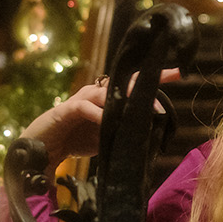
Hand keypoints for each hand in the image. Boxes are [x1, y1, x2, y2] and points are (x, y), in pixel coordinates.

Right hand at [20, 69, 180, 165]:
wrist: (43, 149)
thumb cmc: (75, 140)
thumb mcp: (106, 138)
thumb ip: (123, 131)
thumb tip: (150, 133)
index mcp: (106, 99)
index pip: (133, 85)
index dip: (154, 78)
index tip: (179, 73)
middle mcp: (96, 93)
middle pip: (125, 81)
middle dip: (148, 80)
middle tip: (172, 75)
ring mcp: (82, 99)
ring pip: (108, 93)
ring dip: (128, 99)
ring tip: (146, 105)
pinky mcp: (67, 109)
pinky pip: (86, 108)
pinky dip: (99, 115)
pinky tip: (109, 121)